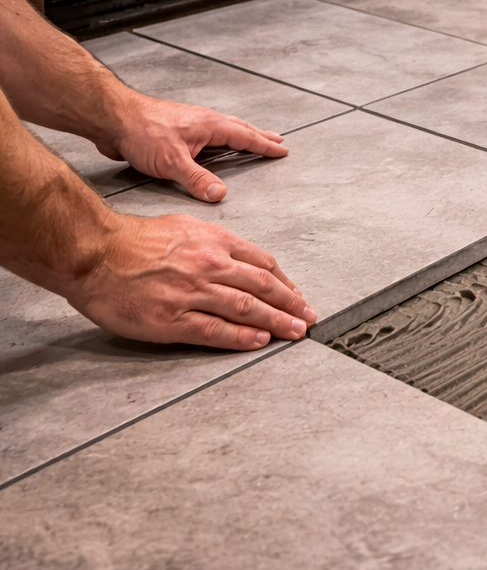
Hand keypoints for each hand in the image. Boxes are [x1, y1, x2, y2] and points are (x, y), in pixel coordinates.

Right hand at [65, 212, 316, 349]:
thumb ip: (215, 243)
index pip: (263, 263)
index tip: (298, 295)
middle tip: (309, 318)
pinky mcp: (172, 319)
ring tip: (295, 332)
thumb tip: (240, 257)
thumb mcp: (185, 227)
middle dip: (291, 304)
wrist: (94, 253)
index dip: (285, 282)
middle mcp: (210, 265)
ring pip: (246, 309)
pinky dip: (241, 338)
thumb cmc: (134, 240)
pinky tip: (259, 342)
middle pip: (263, 286)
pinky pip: (215, 330)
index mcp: (215, 242)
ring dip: (276, 322)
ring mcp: (192, 293)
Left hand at [99, 93, 287, 201]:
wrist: (113, 118)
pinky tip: (214, 142)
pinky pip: (209, 131)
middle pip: (240, 128)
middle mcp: (203, 120)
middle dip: (260, 136)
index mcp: (210, 125)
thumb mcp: (173, 162)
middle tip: (277, 140)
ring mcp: (190, 123)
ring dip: (242, 133)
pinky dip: (222, 136)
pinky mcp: (177, 128)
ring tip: (252, 138)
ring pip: (225, 127)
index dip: (265, 145)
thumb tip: (219, 195)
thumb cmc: (141, 133)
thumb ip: (197, 179)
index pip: (246, 137)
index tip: (281, 149)